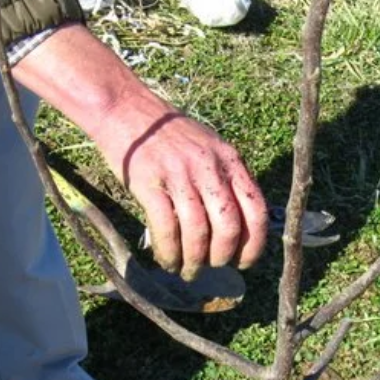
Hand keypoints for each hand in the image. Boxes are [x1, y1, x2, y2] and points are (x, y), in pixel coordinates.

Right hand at [13, 25, 267, 280]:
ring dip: (193, 260)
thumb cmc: (167, 134)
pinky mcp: (149, 183)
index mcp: (229, 159)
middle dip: (221, 256)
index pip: (255, 208)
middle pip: (228, 225)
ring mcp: (179, 174)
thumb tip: (235, 227)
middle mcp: (208, 167)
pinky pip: (166, 228)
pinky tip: (167, 261)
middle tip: (210, 266)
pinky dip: (169, 252)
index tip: (243, 262)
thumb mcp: (208, 147)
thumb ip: (224, 179)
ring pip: (197, 231)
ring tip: (186, 270)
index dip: (253, 243)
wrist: (125, 109)